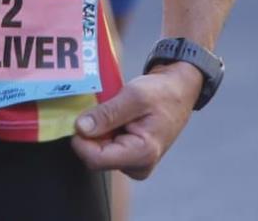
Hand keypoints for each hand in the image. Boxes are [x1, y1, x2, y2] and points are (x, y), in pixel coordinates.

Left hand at [70, 64, 202, 179]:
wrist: (178, 92)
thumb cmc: (162, 93)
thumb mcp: (134, 95)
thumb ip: (107, 113)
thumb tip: (81, 129)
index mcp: (142, 153)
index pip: (96, 159)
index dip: (81, 139)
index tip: (79, 117)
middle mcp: (138, 166)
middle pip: (95, 157)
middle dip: (91, 133)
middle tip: (99, 108)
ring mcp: (133, 164)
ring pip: (98, 152)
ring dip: (98, 130)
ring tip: (112, 111)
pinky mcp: (129, 158)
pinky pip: (105, 148)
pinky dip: (104, 131)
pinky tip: (114, 117)